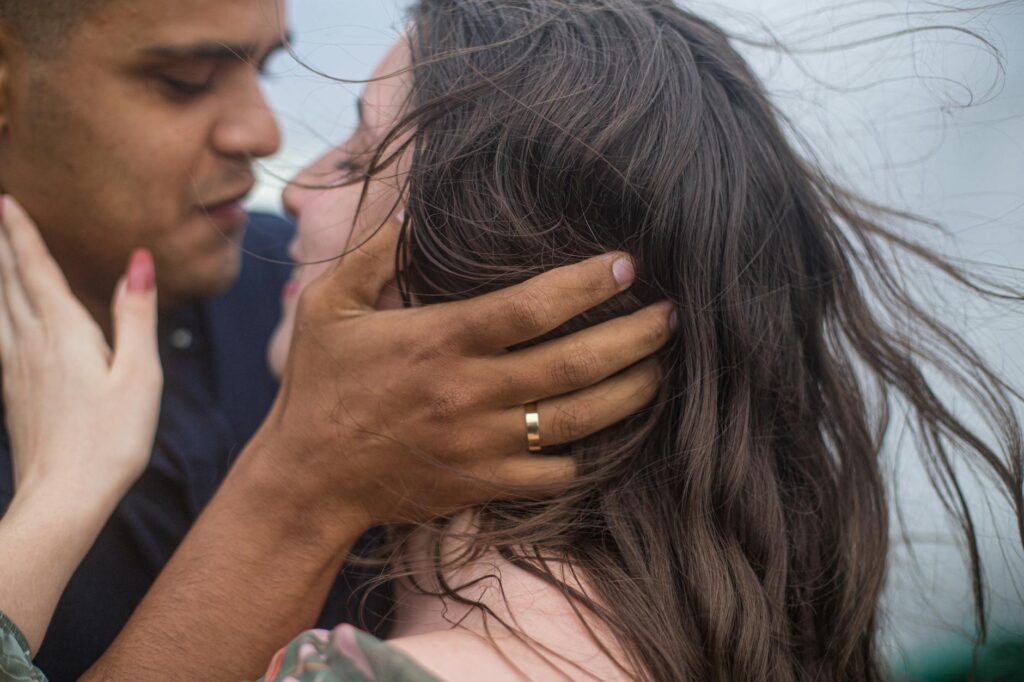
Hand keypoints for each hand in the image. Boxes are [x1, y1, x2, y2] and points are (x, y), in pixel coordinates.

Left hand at [0, 196, 161, 501]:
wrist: (63, 496)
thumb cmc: (112, 439)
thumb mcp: (139, 375)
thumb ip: (135, 315)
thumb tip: (137, 262)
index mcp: (63, 333)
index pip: (36, 269)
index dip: (20, 232)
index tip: (7, 200)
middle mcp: (30, 343)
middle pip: (7, 281)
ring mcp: (14, 368)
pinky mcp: (11, 391)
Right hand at [254, 216, 671, 526]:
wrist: (308, 480)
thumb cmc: (319, 388)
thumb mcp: (326, 308)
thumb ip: (370, 254)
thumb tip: (408, 211)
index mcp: (440, 342)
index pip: (532, 307)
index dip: (588, 284)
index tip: (626, 264)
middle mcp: (471, 393)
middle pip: (573, 363)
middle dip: (632, 337)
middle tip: (670, 316)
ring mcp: (482, 444)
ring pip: (577, 420)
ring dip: (629, 392)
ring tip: (659, 367)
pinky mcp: (483, 484)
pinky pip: (553, 473)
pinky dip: (585, 453)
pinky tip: (604, 431)